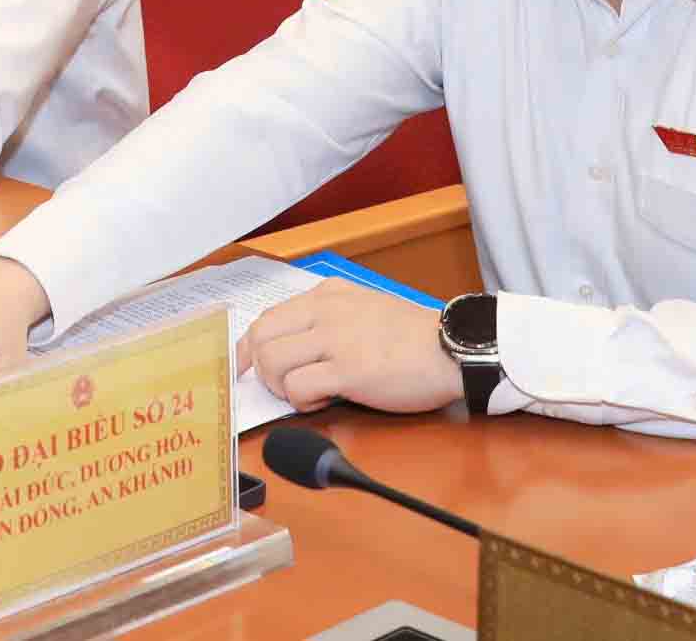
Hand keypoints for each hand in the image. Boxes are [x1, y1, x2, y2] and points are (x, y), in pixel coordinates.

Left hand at [238, 278, 460, 415]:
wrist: (453, 348)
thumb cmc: (413, 337)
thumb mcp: (364, 308)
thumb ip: (328, 319)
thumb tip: (294, 348)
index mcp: (327, 295)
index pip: (268, 317)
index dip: (248, 346)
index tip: (242, 365)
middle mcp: (325, 311)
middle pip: (261, 337)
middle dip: (260, 368)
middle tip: (279, 387)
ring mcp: (335, 339)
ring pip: (272, 362)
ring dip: (281, 387)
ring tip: (307, 394)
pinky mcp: (348, 370)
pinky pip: (299, 386)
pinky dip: (302, 400)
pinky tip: (325, 400)